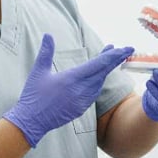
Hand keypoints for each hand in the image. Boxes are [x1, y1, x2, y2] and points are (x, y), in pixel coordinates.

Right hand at [4, 34, 133, 146]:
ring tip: (110, 58)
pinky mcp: (80, 109)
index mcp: (72, 79)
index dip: (113, 56)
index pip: (98, 64)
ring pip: (99, 83)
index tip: (125, 49)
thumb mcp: (38, 72)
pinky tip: (98, 77)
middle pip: (104, 72)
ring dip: (106, 71)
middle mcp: (80, 90)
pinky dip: (98, 82)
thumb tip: (48, 35)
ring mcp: (82, 101)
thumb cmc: (33, 96)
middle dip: (115, 60)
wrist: (31, 122)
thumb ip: (45, 52)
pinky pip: (94, 93)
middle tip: (126, 50)